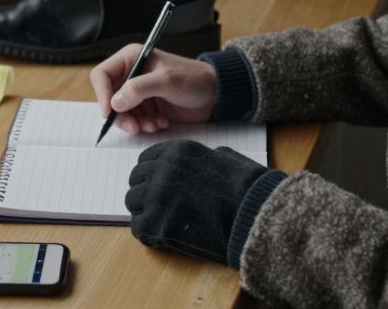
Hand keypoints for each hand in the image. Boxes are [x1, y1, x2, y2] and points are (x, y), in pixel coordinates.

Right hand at [89, 46, 217, 133]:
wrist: (214, 94)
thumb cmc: (193, 79)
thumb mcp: (167, 81)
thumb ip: (139, 89)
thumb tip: (115, 103)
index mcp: (131, 58)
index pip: (102, 75)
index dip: (102, 94)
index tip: (110, 112)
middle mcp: (131, 74)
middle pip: (109, 98)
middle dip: (120, 115)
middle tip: (135, 126)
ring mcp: (138, 92)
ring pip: (121, 113)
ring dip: (135, 123)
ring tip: (154, 124)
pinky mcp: (146, 106)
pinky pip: (134, 120)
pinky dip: (144, 125)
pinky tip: (160, 123)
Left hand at [125, 140, 271, 264]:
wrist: (254, 215)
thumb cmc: (246, 188)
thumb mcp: (224, 157)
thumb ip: (200, 158)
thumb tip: (192, 165)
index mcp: (177, 151)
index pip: (145, 160)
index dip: (151, 174)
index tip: (158, 186)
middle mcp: (162, 169)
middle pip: (135, 180)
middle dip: (145, 192)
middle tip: (160, 207)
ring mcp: (157, 196)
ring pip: (133, 203)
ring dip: (146, 212)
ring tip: (165, 222)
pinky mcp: (157, 223)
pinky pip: (138, 228)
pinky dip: (149, 234)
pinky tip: (166, 236)